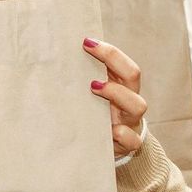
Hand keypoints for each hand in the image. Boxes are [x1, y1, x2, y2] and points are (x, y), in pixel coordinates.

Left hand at [82, 36, 145, 156]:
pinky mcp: (126, 144)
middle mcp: (128, 100)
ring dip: (116, 94)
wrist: (108, 148)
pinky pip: (131, 139)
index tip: (86, 42)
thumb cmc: (94, 117)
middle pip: (133, 75)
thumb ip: (81, 82)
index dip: (109, 51)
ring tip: (94, 88)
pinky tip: (110, 132)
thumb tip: (54, 61)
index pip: (122, 62)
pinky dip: (122, 134)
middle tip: (87, 55)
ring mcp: (129, 121)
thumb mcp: (91, 98)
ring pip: (137, 105)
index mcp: (120, 86)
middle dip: (113, 61)